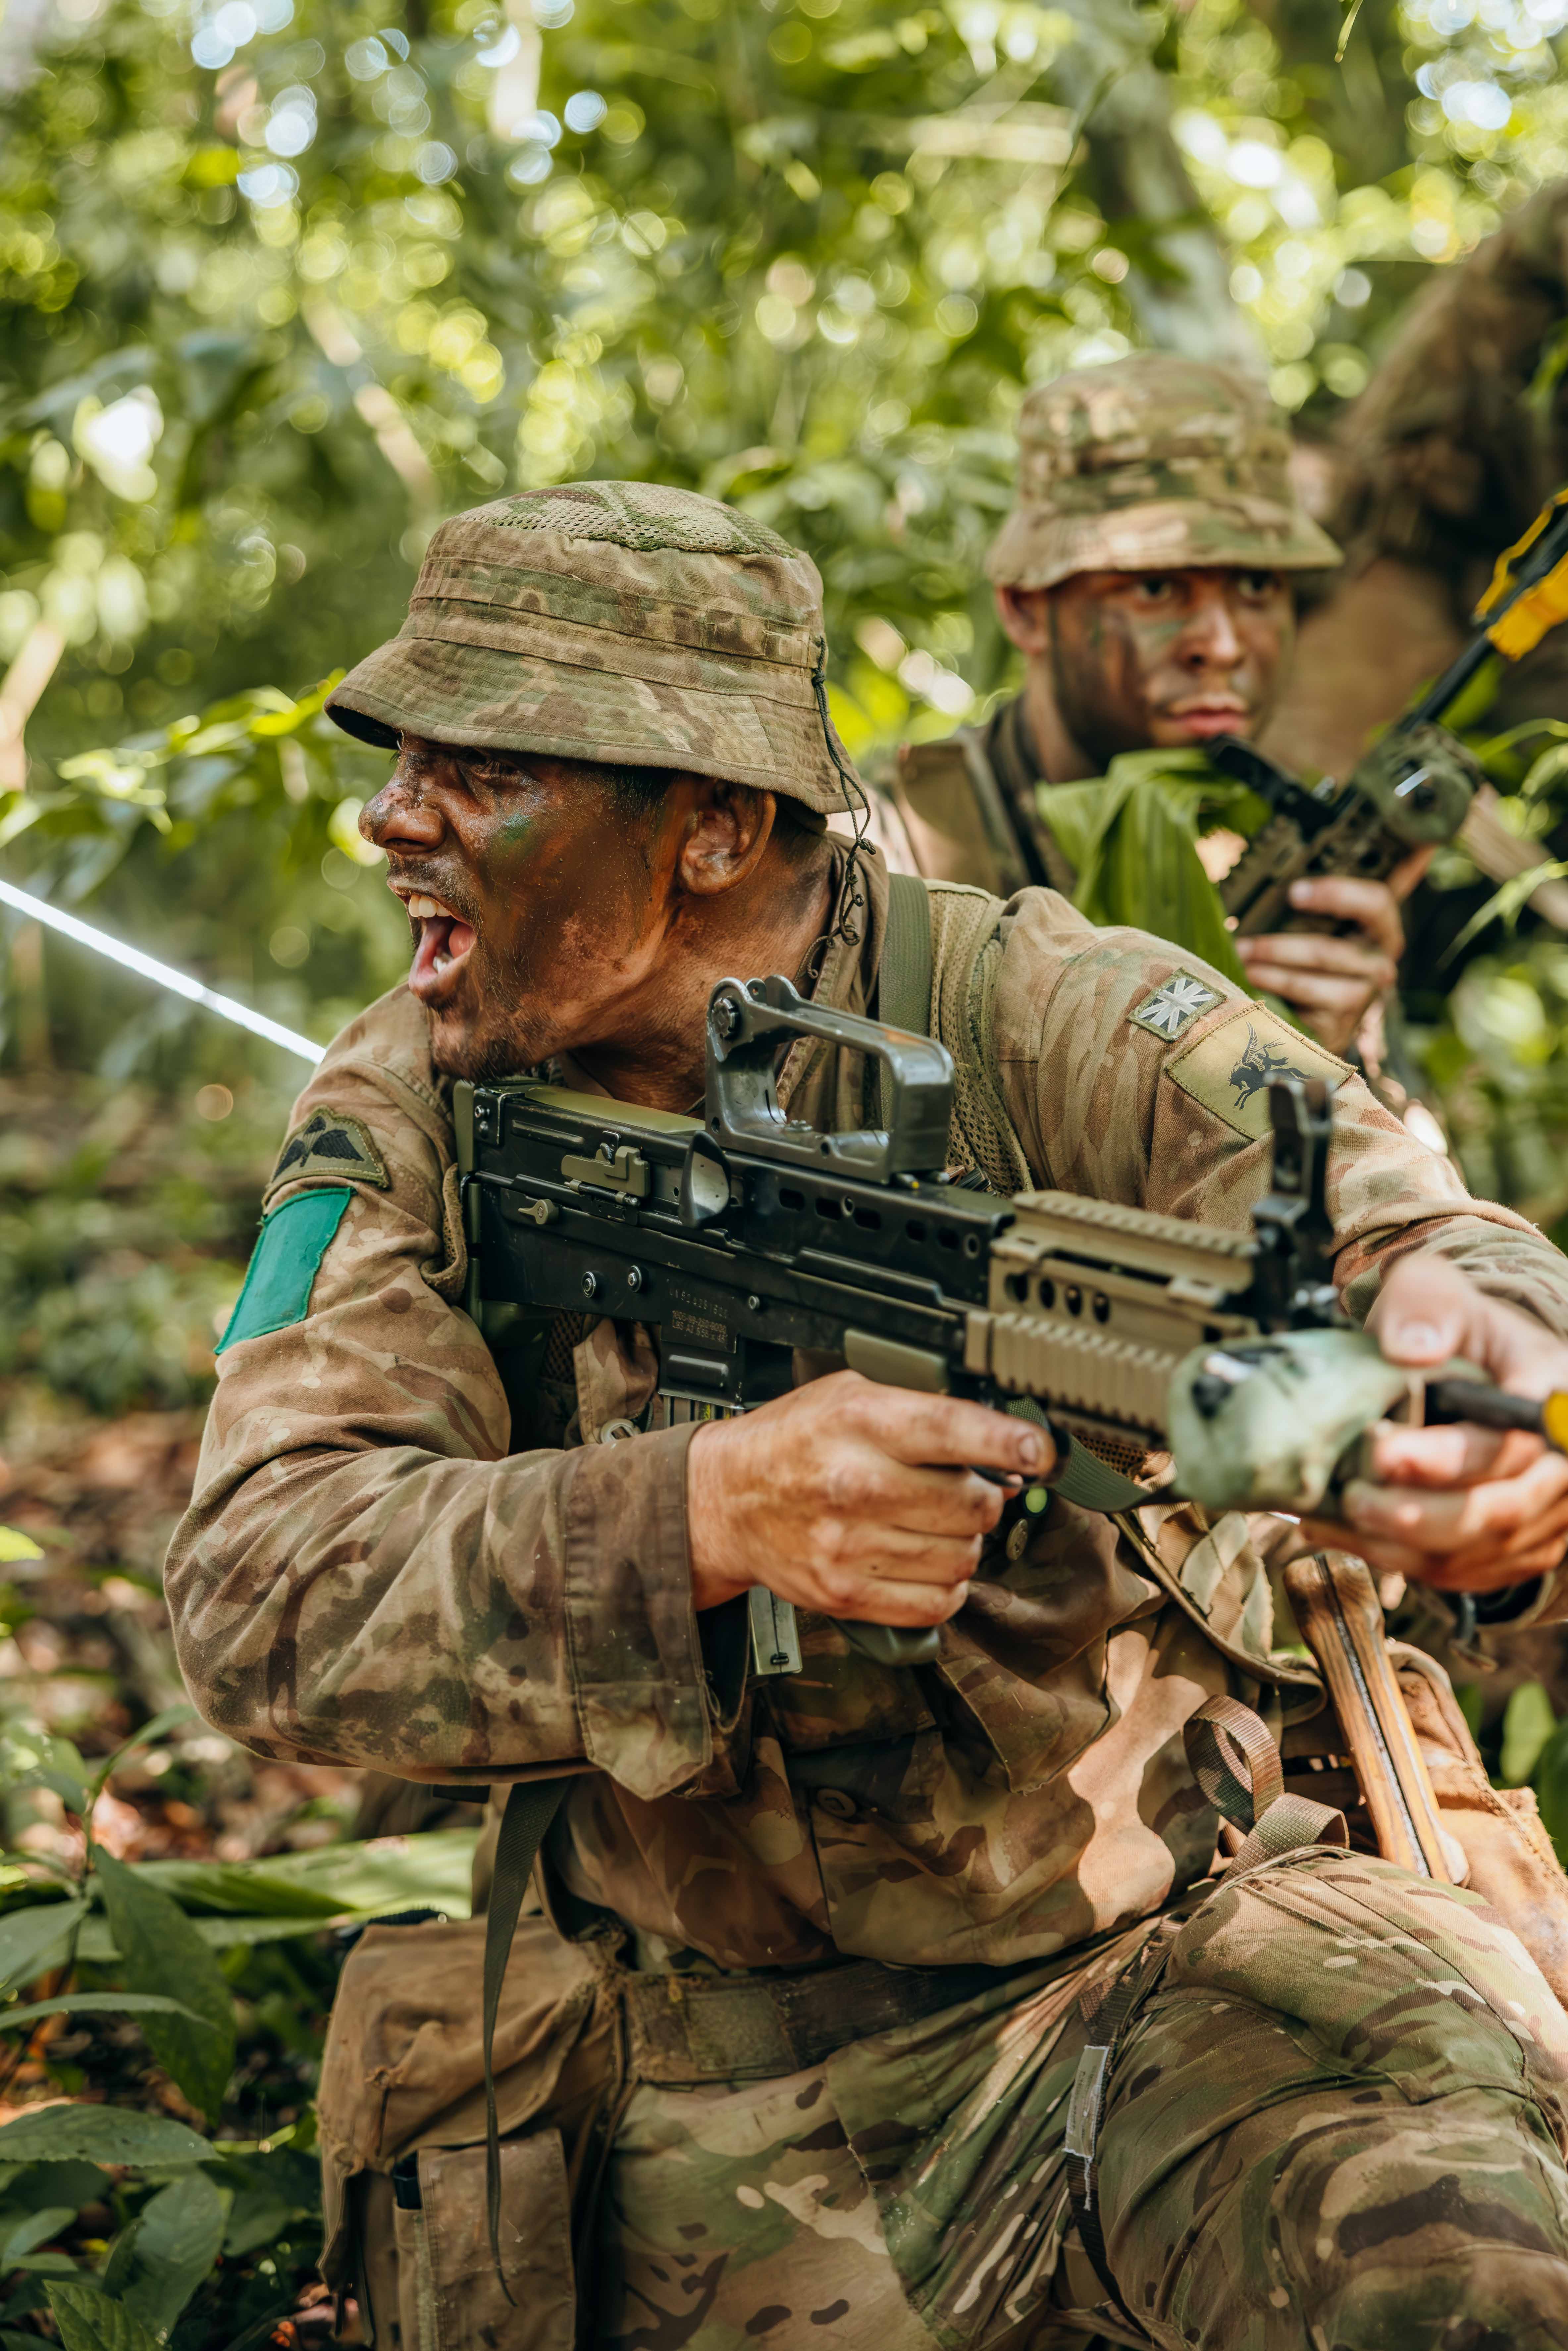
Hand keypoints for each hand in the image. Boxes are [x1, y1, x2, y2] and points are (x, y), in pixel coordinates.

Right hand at [685, 1370, 1050, 1625]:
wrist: (725, 1501)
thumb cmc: (792, 1441)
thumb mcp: (850, 1395)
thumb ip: (920, 1407)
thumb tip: (1001, 1432)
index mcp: (859, 1422)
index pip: (952, 1430)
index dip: (1008, 1442)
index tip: (1040, 1452)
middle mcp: (854, 1484)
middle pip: (973, 1505)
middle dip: (984, 1498)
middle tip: (965, 1489)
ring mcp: (848, 1546)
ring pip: (963, 1558)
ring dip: (965, 1544)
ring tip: (934, 1525)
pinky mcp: (844, 1594)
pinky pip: (936, 1603)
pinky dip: (947, 1588)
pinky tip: (928, 1563)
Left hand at [1234, 866, 1416, 1056]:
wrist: (1329, 1023)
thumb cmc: (1321, 966)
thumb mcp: (1325, 933)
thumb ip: (1311, 912)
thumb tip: (1267, 895)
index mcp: (1380, 932)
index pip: (1376, 903)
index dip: (1338, 893)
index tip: (1294, 892)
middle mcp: (1379, 965)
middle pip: (1329, 951)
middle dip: (1279, 946)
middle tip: (1244, 942)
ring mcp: (1362, 997)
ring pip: (1311, 980)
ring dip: (1270, 969)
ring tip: (1241, 962)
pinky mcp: (1341, 1024)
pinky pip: (1302, 1001)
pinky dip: (1273, 989)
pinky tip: (1251, 983)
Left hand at [1297, 1256, 1567, 1593]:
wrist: (1463, 1360)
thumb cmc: (1449, 1325)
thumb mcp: (1432, 1290)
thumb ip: (1424, 1308)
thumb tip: (1413, 1349)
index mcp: (1553, 1390)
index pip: (1513, 1441)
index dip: (1450, 1457)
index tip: (1382, 1451)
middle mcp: (1559, 1459)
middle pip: (1501, 1509)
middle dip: (1419, 1514)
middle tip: (1353, 1497)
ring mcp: (1542, 1508)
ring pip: (1479, 1550)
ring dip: (1401, 1545)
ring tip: (1335, 1518)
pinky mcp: (1512, 1543)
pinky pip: (1462, 1569)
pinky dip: (1398, 1560)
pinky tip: (1343, 1534)